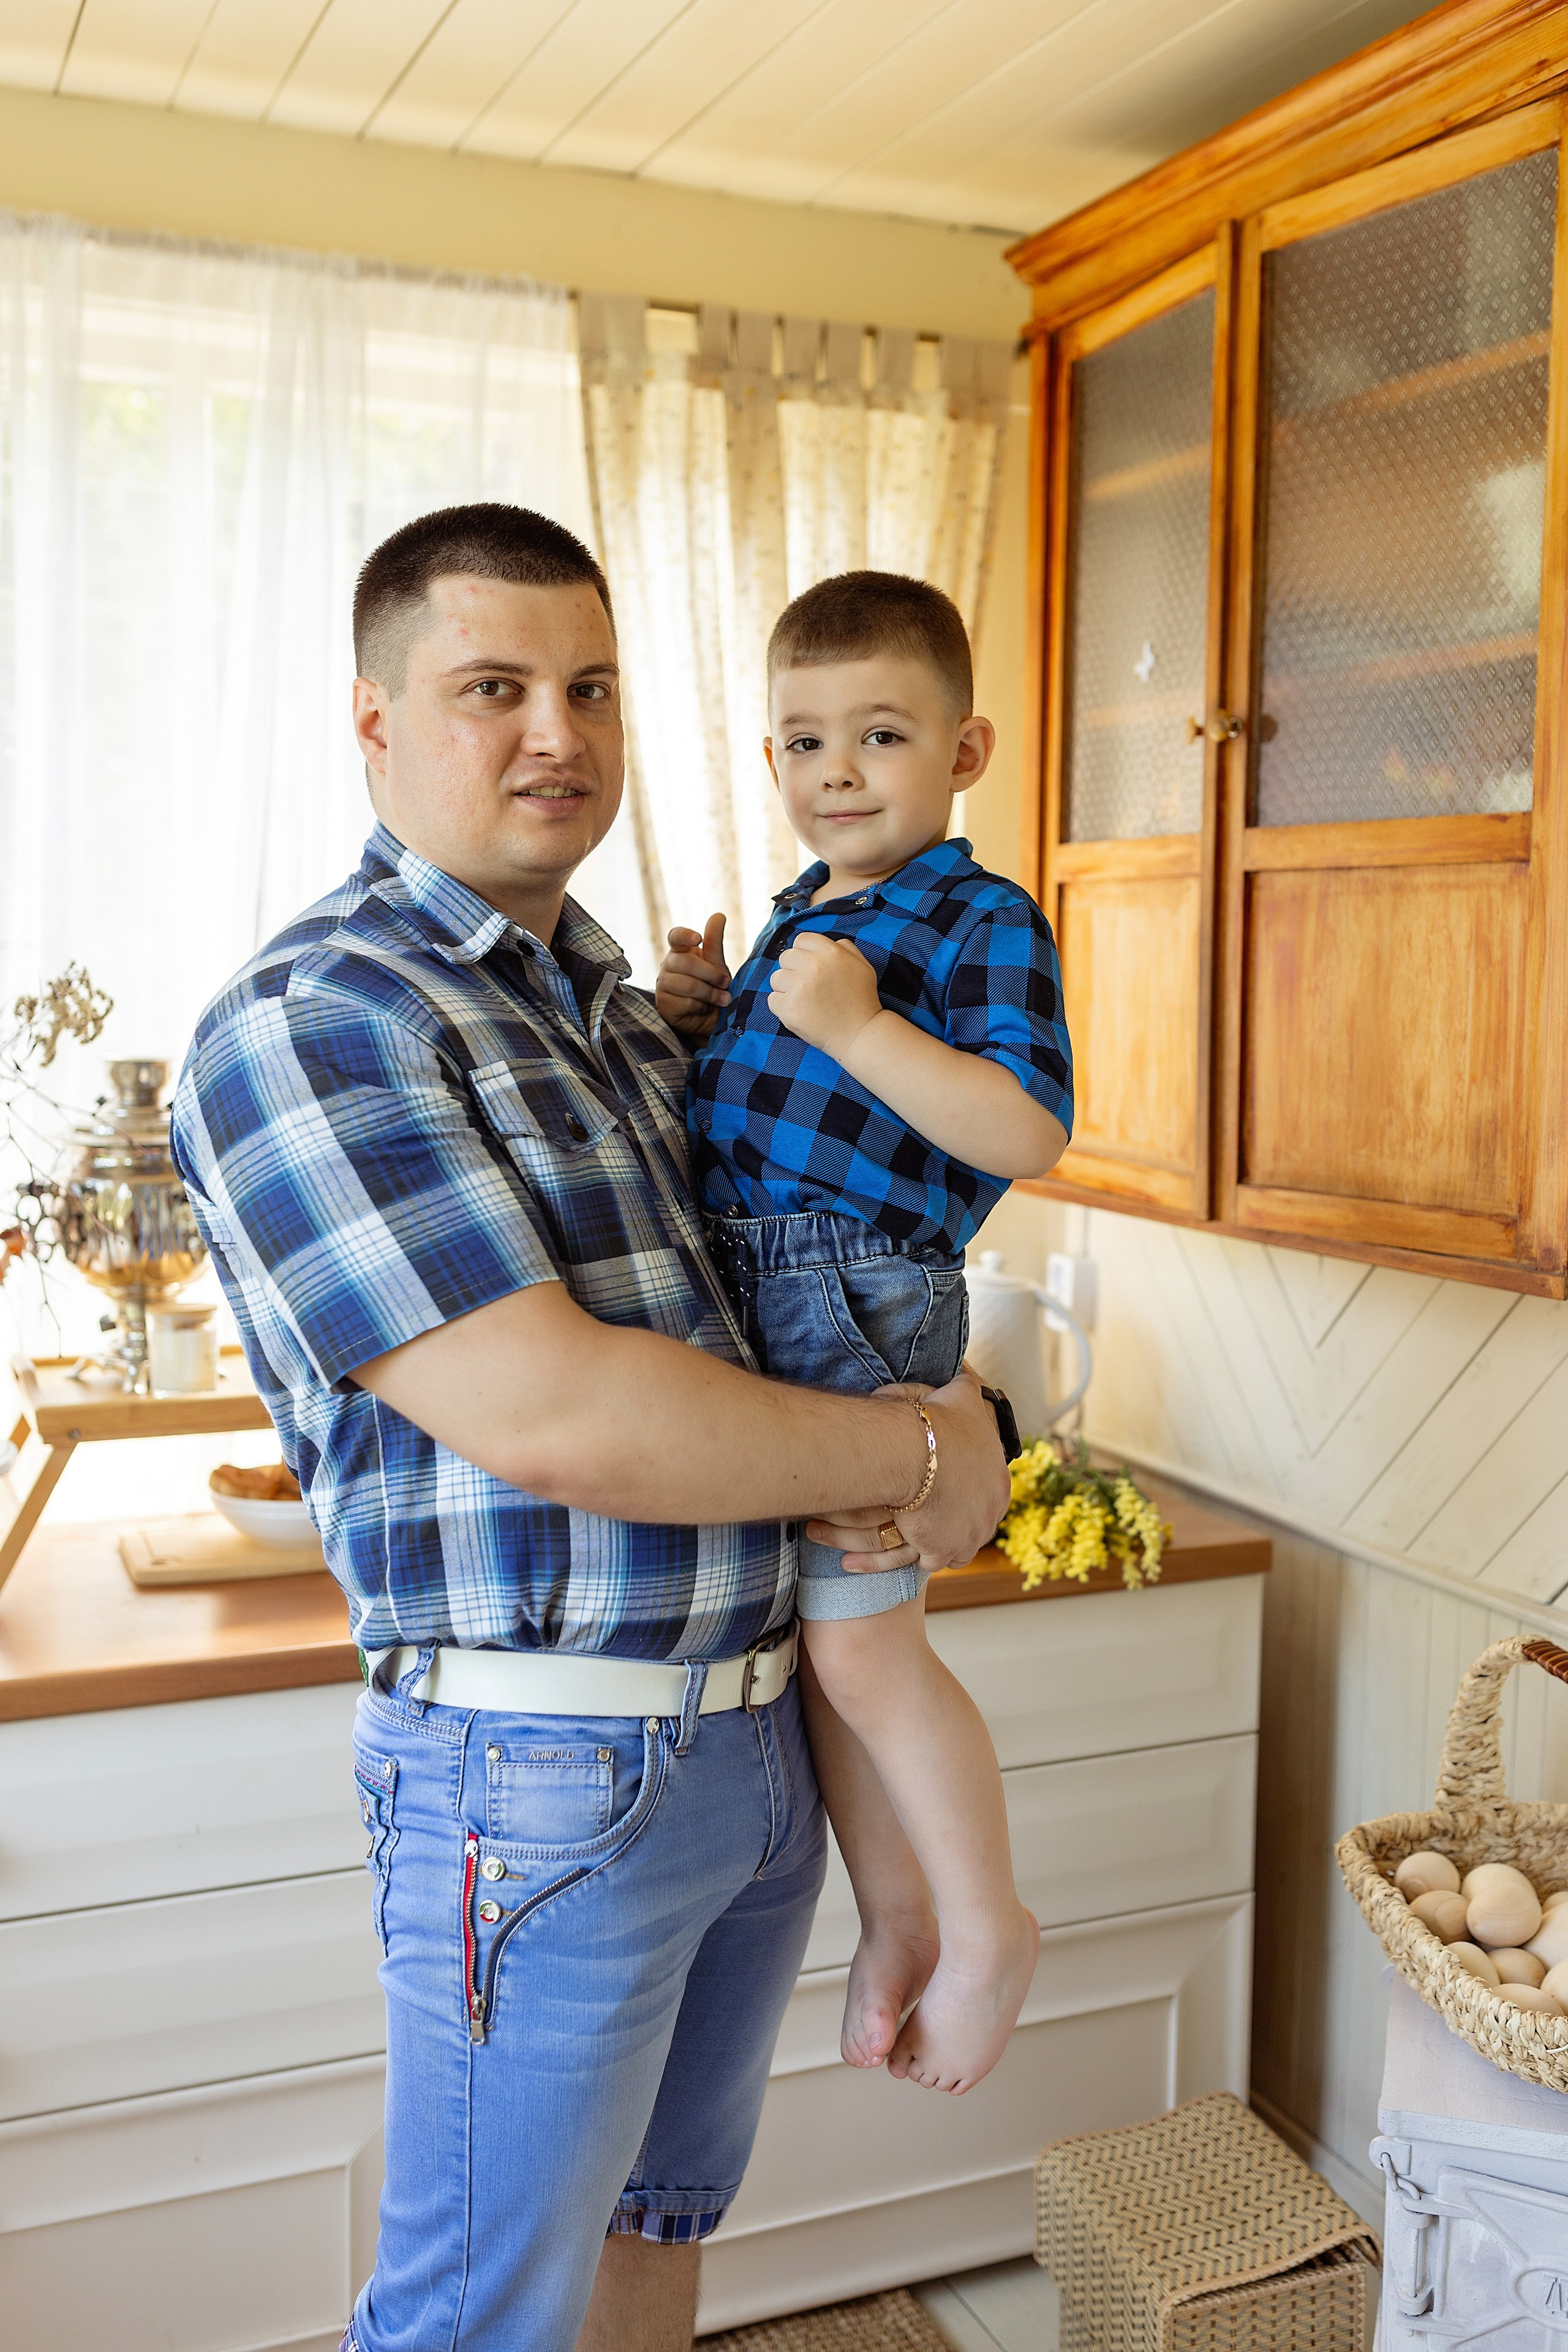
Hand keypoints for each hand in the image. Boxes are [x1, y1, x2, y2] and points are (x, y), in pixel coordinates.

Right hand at [655, 913, 728, 1038]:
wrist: (710, 1019)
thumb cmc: (712, 987)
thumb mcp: (717, 964)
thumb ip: (715, 942)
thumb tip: (719, 915)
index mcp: (680, 952)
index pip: (675, 937)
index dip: (684, 935)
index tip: (698, 939)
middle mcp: (668, 966)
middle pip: (686, 963)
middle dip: (711, 974)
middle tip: (726, 983)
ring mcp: (663, 986)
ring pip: (687, 985)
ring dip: (710, 993)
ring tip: (723, 999)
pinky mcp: (664, 1005)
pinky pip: (685, 1003)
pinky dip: (701, 1007)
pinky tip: (705, 1009)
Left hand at [768, 932, 881, 1058]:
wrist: (860, 1034)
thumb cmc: (861, 1000)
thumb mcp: (862, 966)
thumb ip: (845, 947)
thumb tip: (827, 942)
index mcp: (830, 952)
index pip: (801, 940)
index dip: (804, 953)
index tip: (810, 967)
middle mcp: (813, 966)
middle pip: (785, 957)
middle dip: (794, 970)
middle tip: (808, 987)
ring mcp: (799, 988)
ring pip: (776, 978)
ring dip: (786, 989)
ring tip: (804, 1000)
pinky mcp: (789, 1009)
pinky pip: (772, 1000)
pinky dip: (782, 1007)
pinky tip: (800, 1012)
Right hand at [805, 1368, 1009, 1575]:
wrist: (922, 1450)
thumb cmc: (942, 1421)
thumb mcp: (963, 1395)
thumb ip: (967, 1388)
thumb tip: (964, 1374)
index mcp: (998, 1482)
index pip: (985, 1494)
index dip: (965, 1490)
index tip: (945, 1486)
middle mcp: (990, 1515)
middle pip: (972, 1526)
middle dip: (954, 1521)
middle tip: (928, 1514)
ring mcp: (968, 1537)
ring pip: (953, 1549)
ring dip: (935, 1542)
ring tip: (911, 1535)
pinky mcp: (941, 1551)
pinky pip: (925, 1561)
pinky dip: (906, 1554)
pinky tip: (889, 1548)